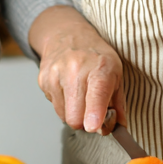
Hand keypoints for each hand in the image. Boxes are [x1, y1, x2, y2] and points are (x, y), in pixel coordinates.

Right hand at [30, 6, 125, 133]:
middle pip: (76, 117)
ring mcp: (56, 75)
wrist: (67, 34)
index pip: (96, 94)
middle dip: (85, 122)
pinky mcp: (43, 80)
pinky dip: (63, 104)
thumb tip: (118, 128)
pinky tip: (68, 88)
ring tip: (79, 95)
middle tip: (92, 111)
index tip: (93, 126)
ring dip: (73, 112)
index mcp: (99, 68)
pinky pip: (55, 107)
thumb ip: (118, 105)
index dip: (95, 113)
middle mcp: (75, 70)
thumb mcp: (116, 74)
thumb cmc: (95, 56)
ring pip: (64, 116)